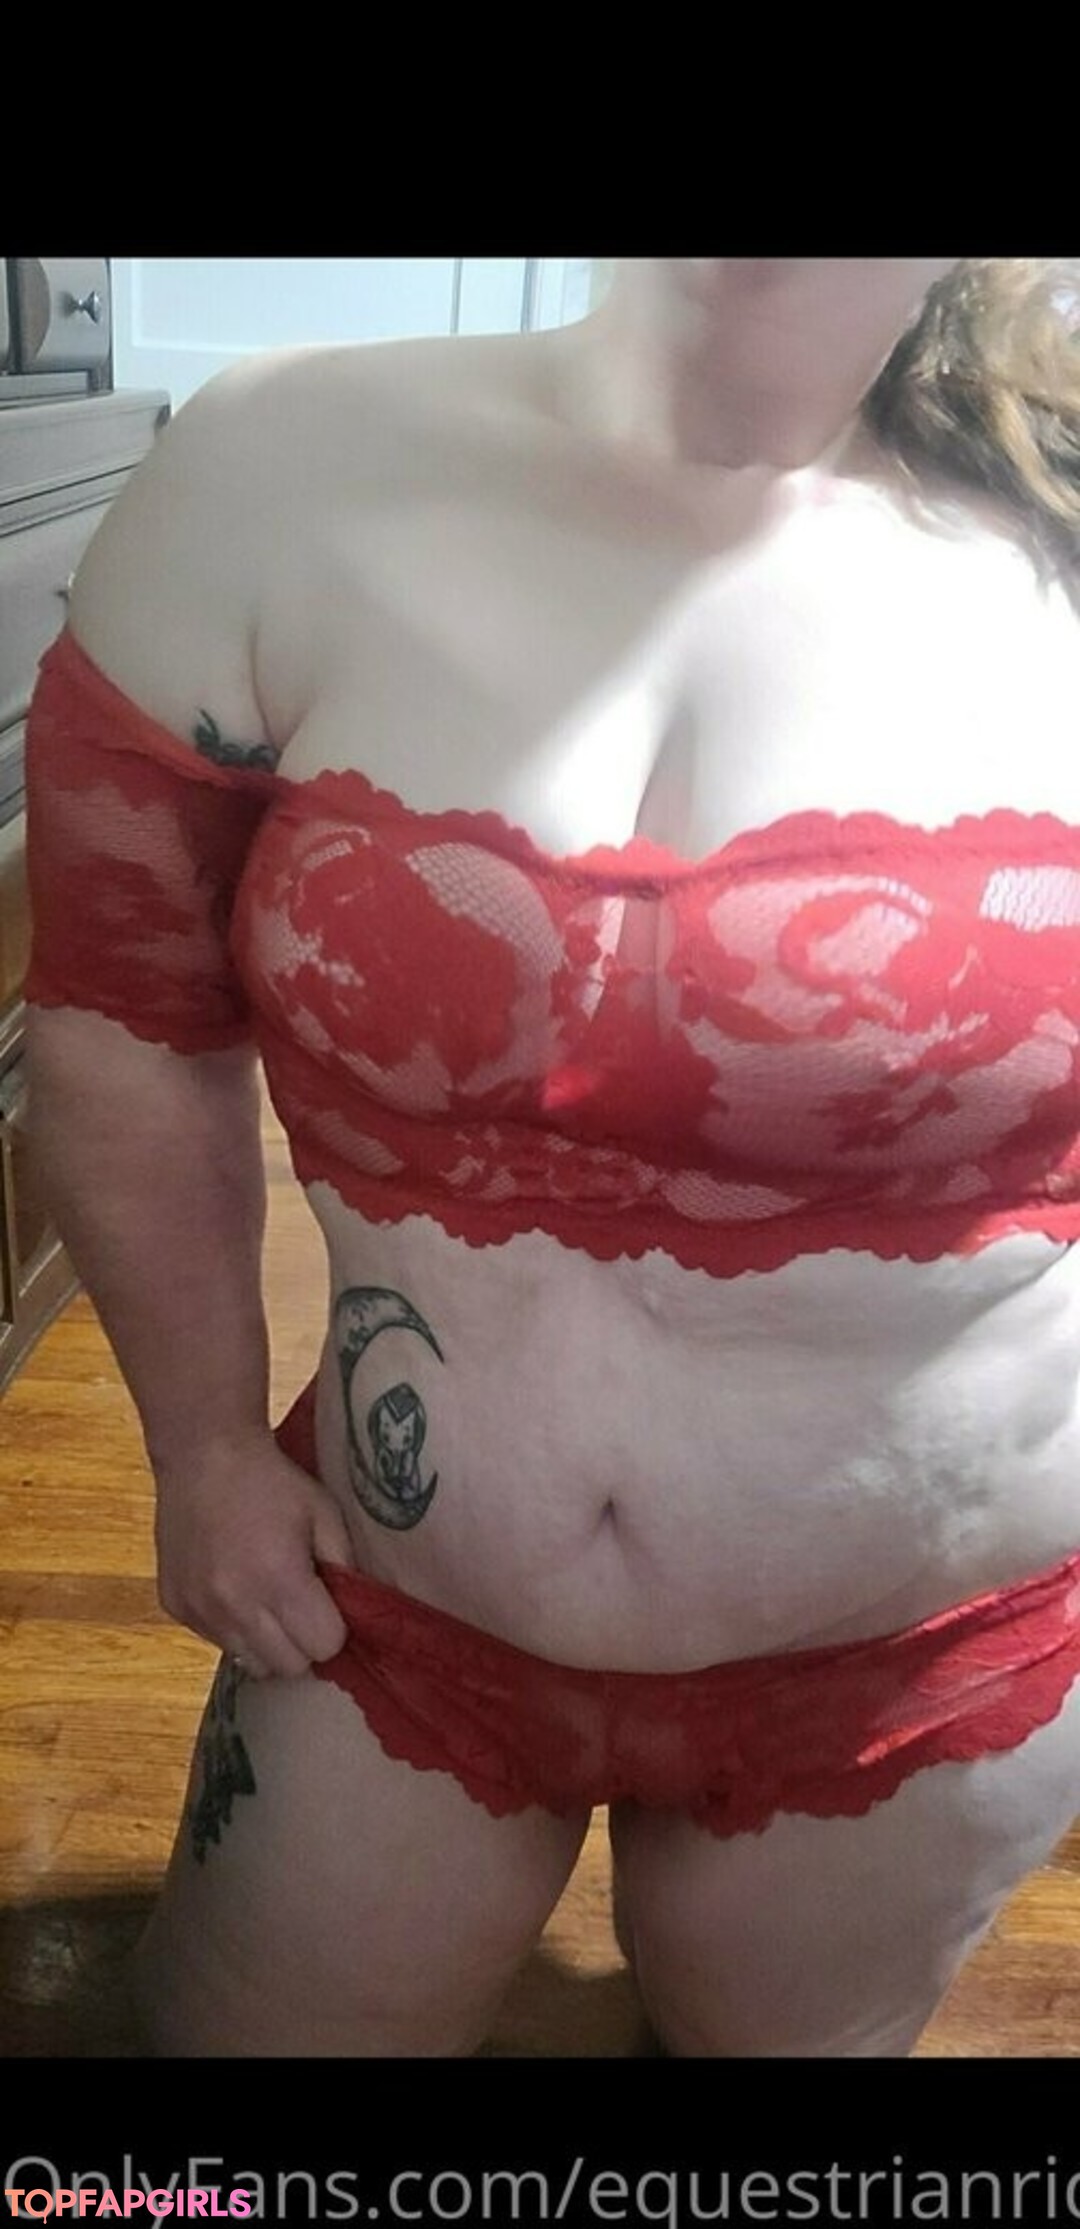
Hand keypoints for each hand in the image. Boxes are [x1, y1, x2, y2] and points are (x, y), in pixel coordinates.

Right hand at [154, 1428, 352, 1677]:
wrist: (203, 1454)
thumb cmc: (272, 1482)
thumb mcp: (325, 1514)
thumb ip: (345, 1568)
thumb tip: (357, 1616)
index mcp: (280, 1581)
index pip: (323, 1648)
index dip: (332, 1630)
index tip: (327, 1605)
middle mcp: (237, 1606)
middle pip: (288, 1667)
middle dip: (302, 1644)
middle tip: (299, 1607)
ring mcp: (200, 1611)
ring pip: (250, 1663)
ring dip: (266, 1642)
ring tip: (264, 1598)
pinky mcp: (175, 1607)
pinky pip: (216, 1640)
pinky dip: (230, 1626)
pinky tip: (231, 1586)